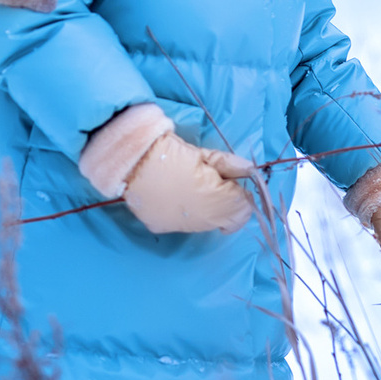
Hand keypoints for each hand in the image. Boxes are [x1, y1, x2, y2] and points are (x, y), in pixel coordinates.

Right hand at [122, 134, 257, 234]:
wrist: (129, 160)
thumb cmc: (170, 152)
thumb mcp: (202, 154)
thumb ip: (230, 165)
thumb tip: (251, 171)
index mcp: (216, 200)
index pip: (244, 210)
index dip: (240, 195)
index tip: (230, 181)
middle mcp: (201, 221)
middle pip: (227, 220)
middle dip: (226, 204)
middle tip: (211, 182)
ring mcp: (180, 227)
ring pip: (206, 224)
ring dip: (206, 209)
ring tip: (189, 187)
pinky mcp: (162, 227)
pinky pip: (182, 223)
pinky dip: (183, 212)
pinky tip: (172, 195)